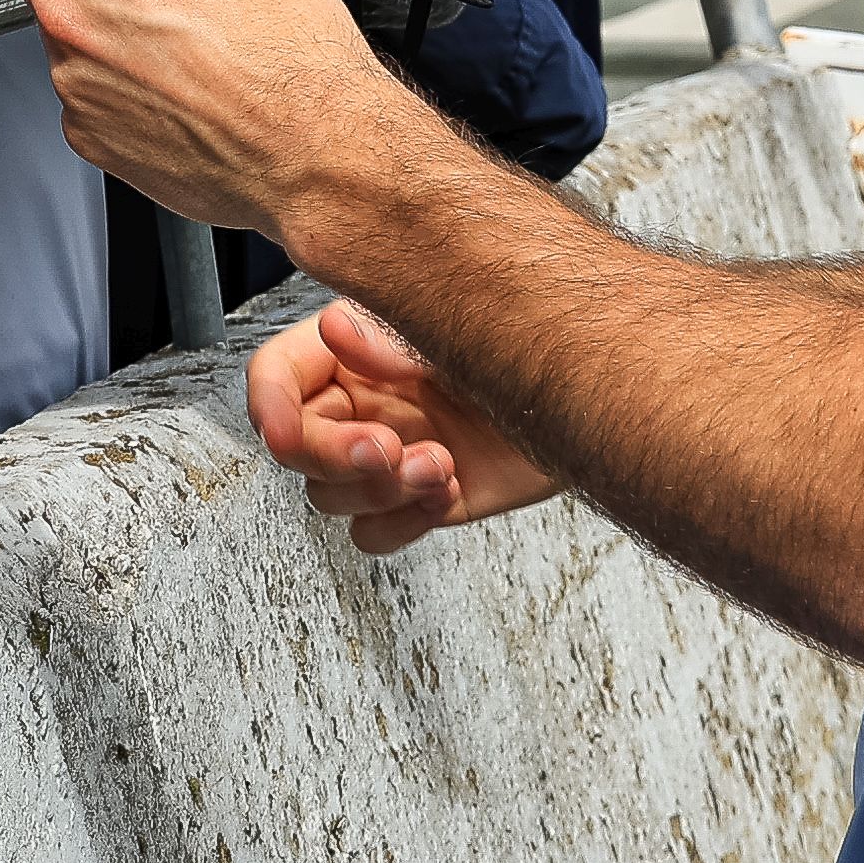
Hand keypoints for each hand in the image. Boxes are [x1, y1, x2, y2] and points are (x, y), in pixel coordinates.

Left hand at [0, 0, 411, 233]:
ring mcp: (70, 78)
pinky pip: (74, 75)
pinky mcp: (83, 128)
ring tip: (169, 15)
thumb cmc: (288, 43)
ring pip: (50, 11)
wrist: (313, 148)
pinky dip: (106, 63)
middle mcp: (68, 14)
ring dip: (87, 0)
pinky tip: (166, 64)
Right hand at [247, 293, 558, 557]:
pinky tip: (446, 491)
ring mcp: (388, 456)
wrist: (593, 397)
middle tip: (388, 450)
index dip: (270, 406)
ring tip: (439, 463)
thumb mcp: (454, 330)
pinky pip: (372, 534)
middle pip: (299, 448)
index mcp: (355, 351)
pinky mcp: (418, 501)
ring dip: (379, 490)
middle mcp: (362, 404)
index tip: (286, 434)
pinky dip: (402, 522)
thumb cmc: (529, 343)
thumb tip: (333, 328)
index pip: (279, 376)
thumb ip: (391, 337)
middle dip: (337, 457)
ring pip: (330, 497)